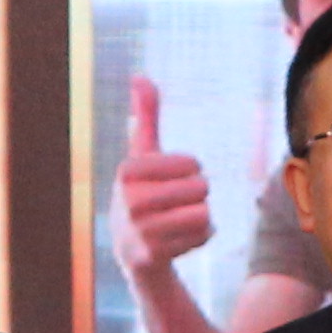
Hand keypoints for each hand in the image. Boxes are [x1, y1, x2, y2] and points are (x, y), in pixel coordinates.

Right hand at [115, 76, 212, 268]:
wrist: (130, 249)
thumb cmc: (142, 191)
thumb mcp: (143, 154)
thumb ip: (145, 115)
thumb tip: (139, 76)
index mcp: (127, 171)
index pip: (192, 163)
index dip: (190, 169)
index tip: (169, 178)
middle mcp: (130, 201)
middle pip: (202, 188)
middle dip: (197, 194)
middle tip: (175, 202)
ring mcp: (140, 231)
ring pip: (204, 214)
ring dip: (199, 216)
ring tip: (176, 220)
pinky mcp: (153, 257)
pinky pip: (203, 236)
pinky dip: (199, 237)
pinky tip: (177, 240)